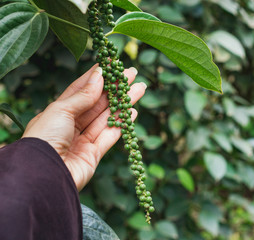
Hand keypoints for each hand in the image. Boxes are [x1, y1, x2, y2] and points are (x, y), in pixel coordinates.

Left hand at [22, 64, 146, 190]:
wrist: (44, 175)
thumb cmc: (45, 138)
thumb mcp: (61, 110)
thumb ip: (83, 96)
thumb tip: (99, 77)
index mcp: (57, 112)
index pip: (80, 90)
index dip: (96, 78)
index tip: (110, 65)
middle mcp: (70, 125)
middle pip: (97, 103)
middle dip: (115, 89)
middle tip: (132, 74)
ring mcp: (82, 141)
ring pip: (107, 118)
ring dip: (124, 103)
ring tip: (139, 89)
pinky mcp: (93, 155)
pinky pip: (110, 136)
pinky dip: (122, 124)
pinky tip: (132, 112)